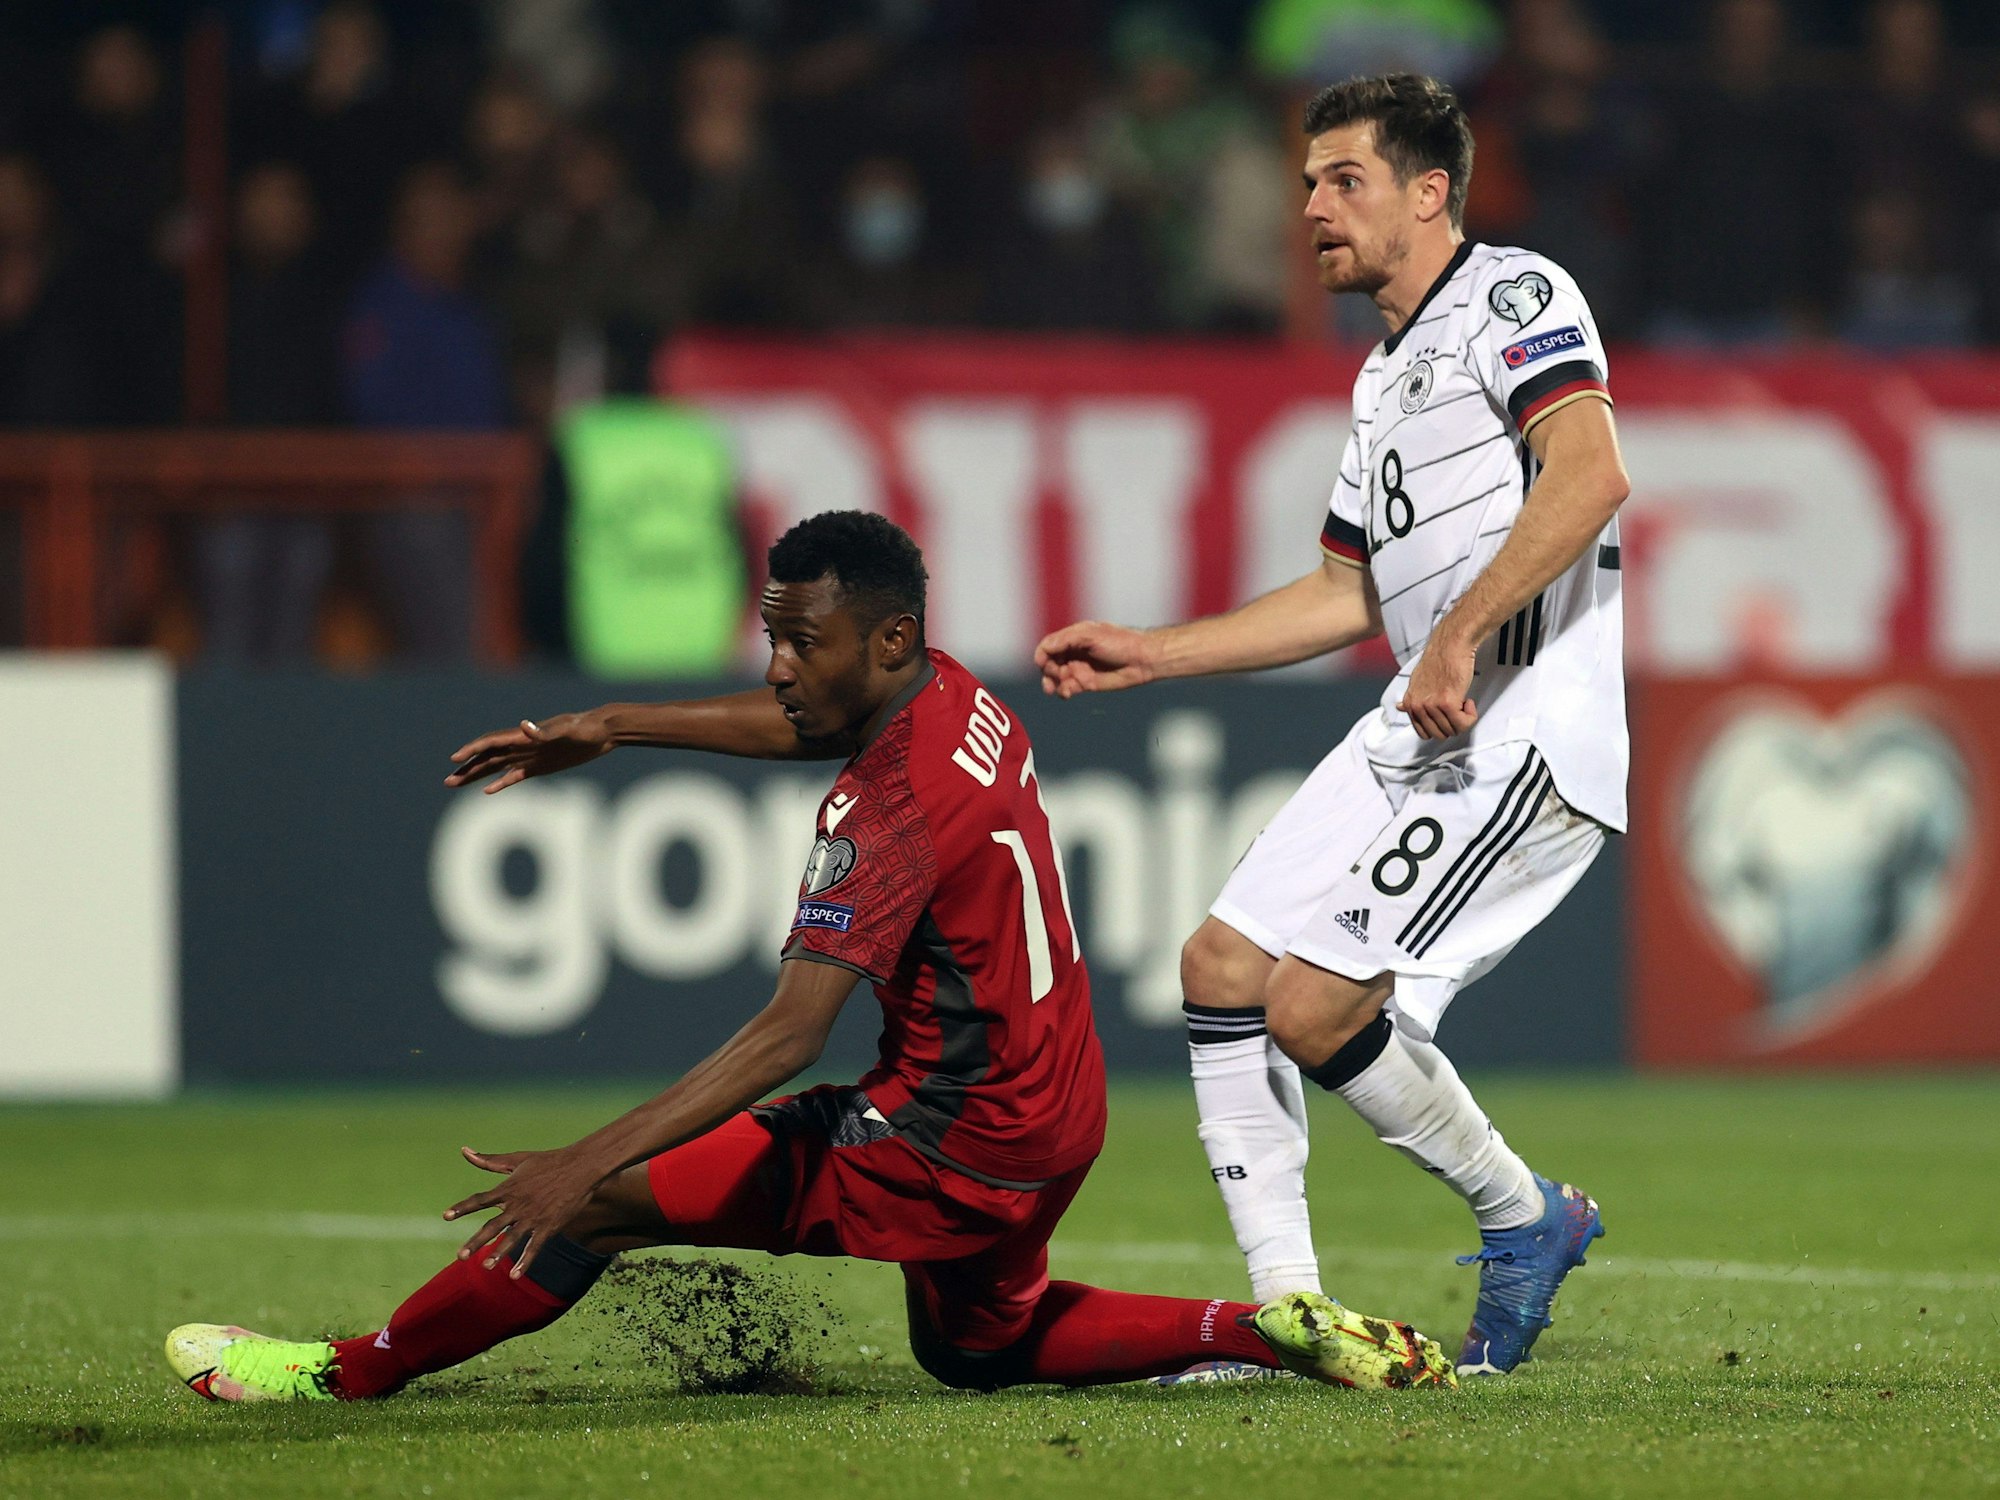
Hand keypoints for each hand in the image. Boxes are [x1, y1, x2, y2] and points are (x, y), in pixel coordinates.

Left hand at [442, 1146, 602, 1277]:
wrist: (581, 1167)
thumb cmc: (548, 1161)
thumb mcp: (517, 1159)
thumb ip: (489, 1160)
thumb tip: (464, 1150)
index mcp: (509, 1188)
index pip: (480, 1200)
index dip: (462, 1208)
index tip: (446, 1216)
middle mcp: (518, 1205)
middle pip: (492, 1226)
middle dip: (476, 1241)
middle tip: (460, 1256)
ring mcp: (533, 1217)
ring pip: (512, 1239)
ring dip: (497, 1254)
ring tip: (485, 1266)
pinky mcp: (549, 1226)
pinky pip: (534, 1247)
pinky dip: (525, 1262)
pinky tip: (515, 1275)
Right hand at [445, 712, 611, 792]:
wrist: (603, 731)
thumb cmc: (585, 728)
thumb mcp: (566, 730)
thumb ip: (544, 731)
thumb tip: (523, 726)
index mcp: (524, 736)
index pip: (491, 742)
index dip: (473, 750)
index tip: (455, 759)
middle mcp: (522, 746)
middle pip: (487, 757)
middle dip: (468, 768)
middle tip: (448, 781)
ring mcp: (529, 756)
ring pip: (496, 767)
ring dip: (477, 775)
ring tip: (456, 784)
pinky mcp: (540, 766)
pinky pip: (514, 776)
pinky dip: (500, 783)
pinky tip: (487, 791)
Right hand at [1033, 621, 1155, 697]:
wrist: (1141, 660)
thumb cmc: (1119, 642)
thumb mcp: (1090, 635)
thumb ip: (1066, 640)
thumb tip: (1044, 648)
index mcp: (1073, 637)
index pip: (1048, 646)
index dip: (1042, 655)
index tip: (1043, 664)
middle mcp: (1074, 653)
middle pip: (1049, 663)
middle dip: (1048, 671)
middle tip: (1056, 676)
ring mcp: (1079, 668)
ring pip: (1056, 678)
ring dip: (1053, 683)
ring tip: (1058, 688)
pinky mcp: (1086, 683)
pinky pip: (1067, 689)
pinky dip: (1064, 691)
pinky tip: (1069, 693)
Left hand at [1398, 632, 1479, 741]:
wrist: (1451, 646)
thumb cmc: (1439, 659)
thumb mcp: (1417, 681)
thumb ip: (1412, 698)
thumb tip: (1400, 707)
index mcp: (1410, 703)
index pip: (1423, 732)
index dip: (1439, 726)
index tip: (1446, 715)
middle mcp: (1418, 706)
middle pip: (1439, 734)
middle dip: (1452, 724)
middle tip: (1458, 707)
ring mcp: (1432, 706)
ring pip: (1453, 730)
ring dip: (1463, 717)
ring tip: (1462, 700)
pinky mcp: (1447, 703)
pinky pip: (1463, 724)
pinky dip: (1470, 715)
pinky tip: (1468, 701)